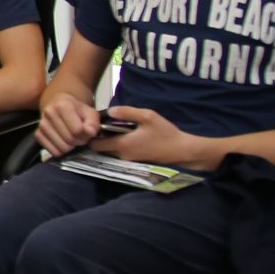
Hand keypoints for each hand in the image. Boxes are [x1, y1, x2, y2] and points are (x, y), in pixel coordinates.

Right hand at [35, 91, 99, 158]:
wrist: (58, 105)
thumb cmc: (76, 110)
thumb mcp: (90, 112)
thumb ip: (93, 123)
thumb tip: (90, 132)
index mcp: (63, 105)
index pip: (77, 130)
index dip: (86, 135)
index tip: (87, 132)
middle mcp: (49, 113)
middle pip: (69, 139)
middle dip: (79, 141)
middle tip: (80, 136)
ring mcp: (42, 124)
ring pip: (61, 148)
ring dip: (70, 147)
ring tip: (72, 138)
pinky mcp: (37, 134)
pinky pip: (52, 151)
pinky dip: (60, 150)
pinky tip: (63, 142)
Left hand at [90, 105, 210, 169]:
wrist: (183, 151)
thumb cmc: (165, 133)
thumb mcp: (148, 117)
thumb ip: (127, 112)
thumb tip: (109, 111)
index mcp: (122, 145)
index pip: (95, 145)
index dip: (91, 136)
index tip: (94, 126)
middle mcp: (122, 156)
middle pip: (102, 149)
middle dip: (99, 139)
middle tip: (104, 126)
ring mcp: (129, 161)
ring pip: (111, 152)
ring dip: (110, 142)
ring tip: (115, 129)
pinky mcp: (136, 162)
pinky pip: (120, 154)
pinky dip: (119, 146)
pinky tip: (126, 136)